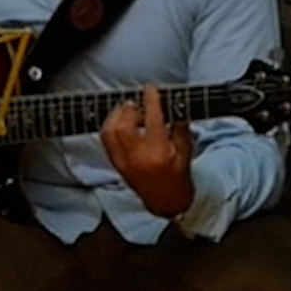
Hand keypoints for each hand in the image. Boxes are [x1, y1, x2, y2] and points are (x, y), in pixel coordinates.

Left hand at [101, 85, 195, 217]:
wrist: (166, 201)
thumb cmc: (179, 175)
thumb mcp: (186, 149)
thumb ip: (179, 125)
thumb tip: (172, 104)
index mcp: (158, 153)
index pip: (152, 119)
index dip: (150, 100)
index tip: (151, 89)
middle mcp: (137, 157)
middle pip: (123, 124)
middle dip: (129, 109)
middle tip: (138, 104)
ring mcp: (123, 162)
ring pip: (109, 131)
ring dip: (117, 115)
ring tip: (128, 111)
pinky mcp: (115, 164)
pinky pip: (105, 140)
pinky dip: (110, 126)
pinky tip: (119, 122)